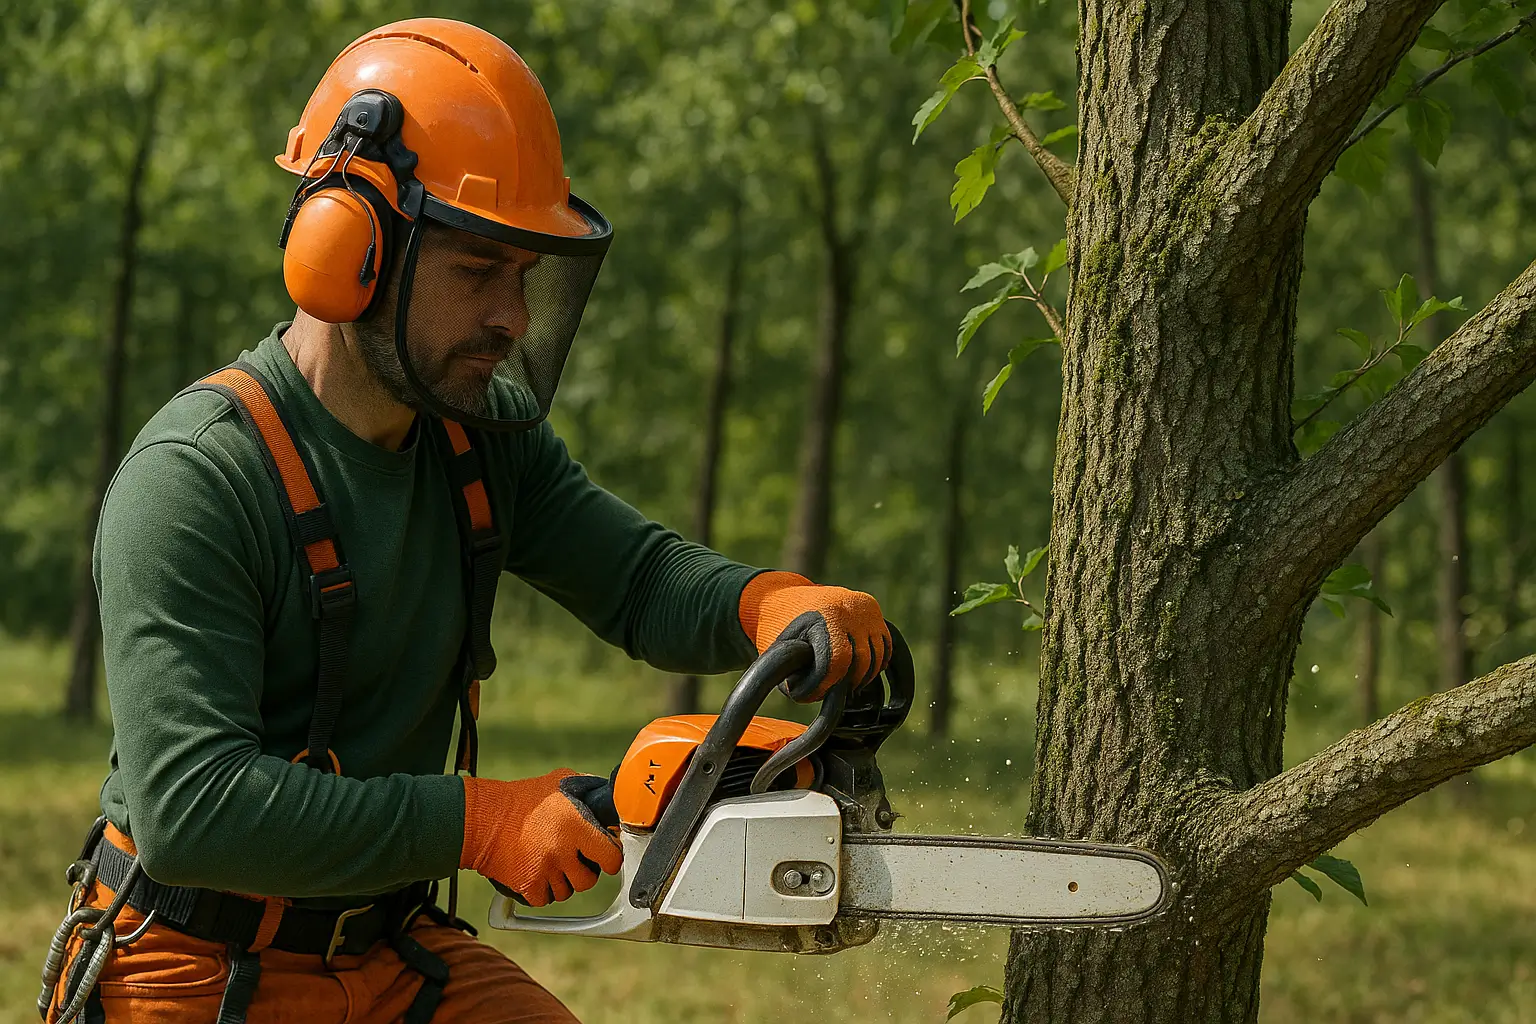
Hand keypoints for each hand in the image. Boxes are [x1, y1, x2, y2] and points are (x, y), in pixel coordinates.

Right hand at [460, 770, 622, 906]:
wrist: (481, 818)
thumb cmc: (522, 798)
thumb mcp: (561, 782)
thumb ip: (589, 790)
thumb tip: (609, 802)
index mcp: (576, 825)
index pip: (612, 857)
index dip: (610, 857)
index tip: (604, 855)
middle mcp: (562, 850)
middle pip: (589, 880)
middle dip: (584, 871)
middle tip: (572, 857)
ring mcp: (544, 871)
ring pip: (567, 892)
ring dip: (562, 881)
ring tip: (550, 861)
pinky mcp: (527, 886)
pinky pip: (545, 899)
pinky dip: (542, 891)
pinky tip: (536, 871)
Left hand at [738, 571, 891, 701]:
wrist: (784, 596)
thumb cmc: (776, 628)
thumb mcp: (781, 651)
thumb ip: (798, 675)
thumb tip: (819, 699)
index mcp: (826, 615)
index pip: (838, 662)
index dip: (826, 685)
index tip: (812, 694)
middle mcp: (851, 608)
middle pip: (862, 662)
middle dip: (846, 684)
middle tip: (830, 692)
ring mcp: (865, 608)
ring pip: (876, 657)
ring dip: (863, 677)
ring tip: (843, 685)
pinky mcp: (872, 608)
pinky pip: (885, 645)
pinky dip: (875, 663)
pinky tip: (858, 672)